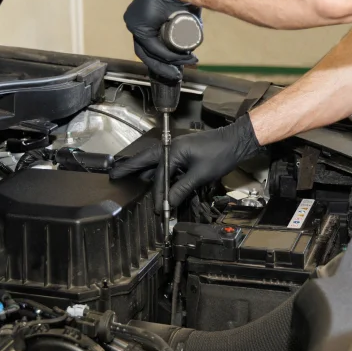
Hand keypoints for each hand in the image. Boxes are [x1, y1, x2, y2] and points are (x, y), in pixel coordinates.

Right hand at [110, 115, 261, 210]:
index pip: (160, 176)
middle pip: (146, 160)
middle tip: (114, 174)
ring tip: (128, 175)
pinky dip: (158, 171)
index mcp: (174, 151)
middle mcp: (172, 148)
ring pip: (155, 161)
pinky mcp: (185, 152)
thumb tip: (169, 202)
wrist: (236, 141)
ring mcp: (178, 149)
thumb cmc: (220, 154)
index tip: (158, 209)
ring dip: (143, 169)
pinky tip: (154, 178)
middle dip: (130, 168)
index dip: (158, 194)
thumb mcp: (201, 175)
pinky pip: (166, 162)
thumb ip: (182, 189)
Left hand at [124, 0, 201, 82]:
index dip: (164, 59)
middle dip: (164, 65)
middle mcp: (136, 21)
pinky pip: (151, 46)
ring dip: (167, 62)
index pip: (151, 46)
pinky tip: (178, 59)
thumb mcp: (184, 15)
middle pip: (148, 51)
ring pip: (149, 51)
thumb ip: (185, 25)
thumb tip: (191, 39)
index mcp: (144, 19)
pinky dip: (165, 54)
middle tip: (176, 74)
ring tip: (183, 66)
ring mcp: (134, 23)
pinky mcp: (138, 26)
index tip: (177, 68)